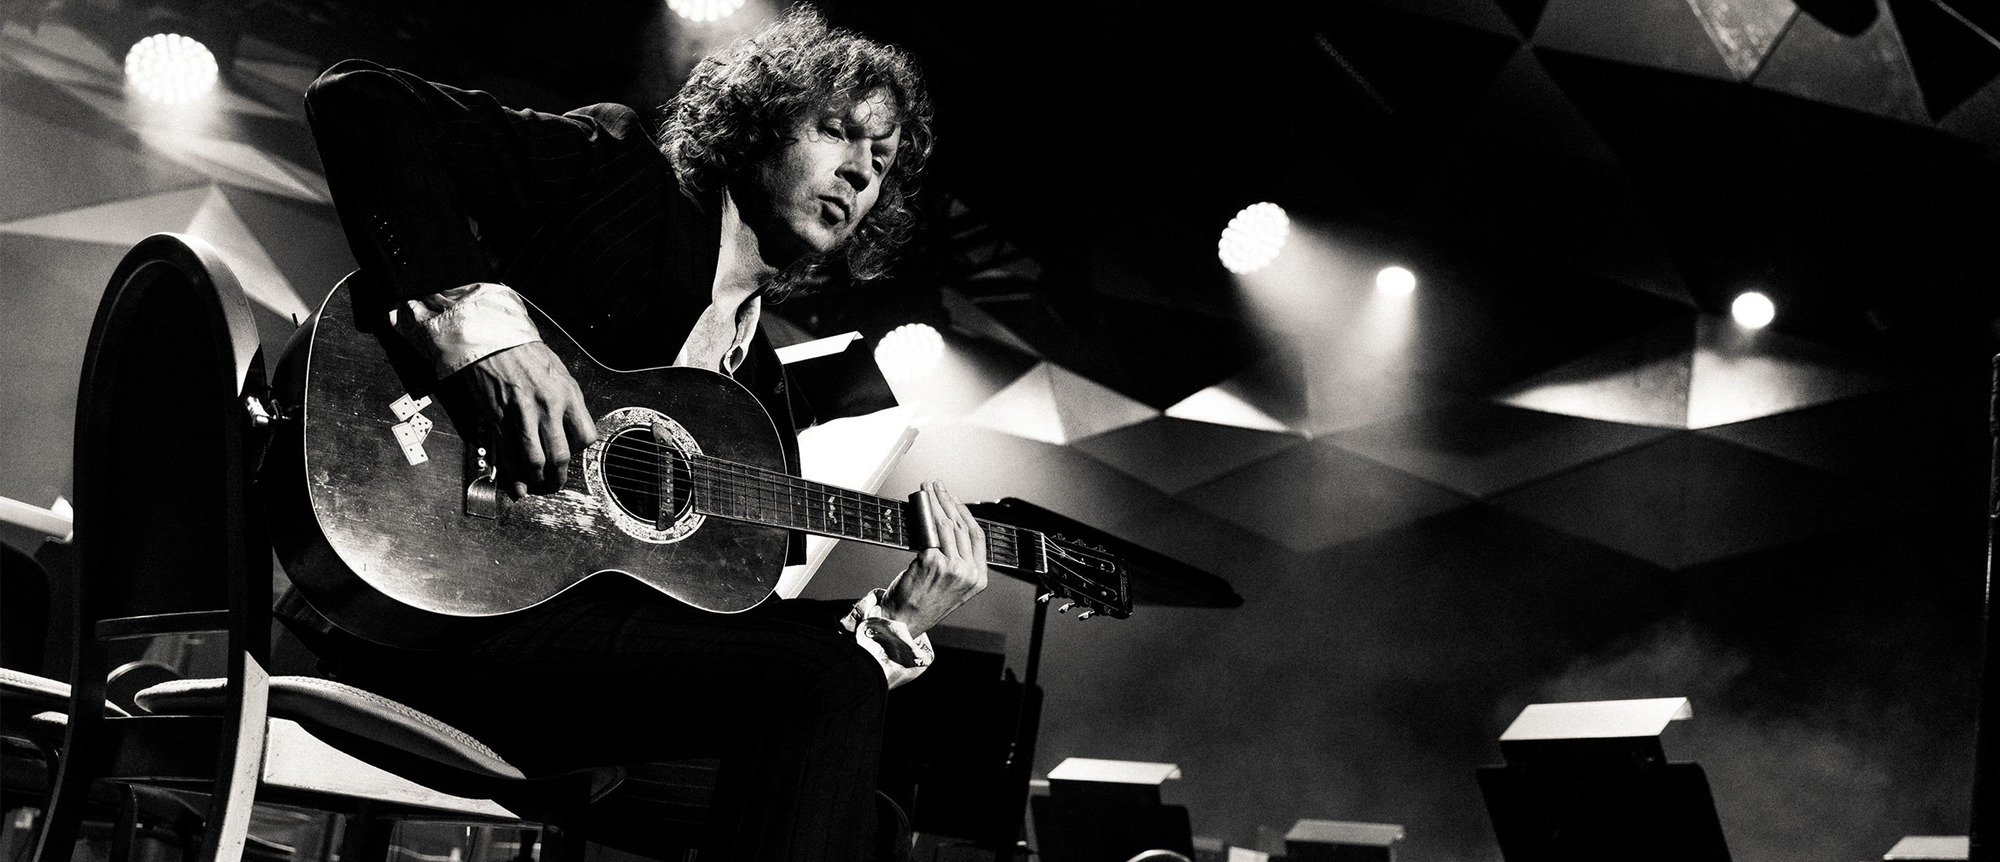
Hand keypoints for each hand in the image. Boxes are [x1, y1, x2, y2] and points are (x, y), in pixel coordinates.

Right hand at [456, 342, 596, 498]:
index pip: (585, 436)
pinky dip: (514, 476)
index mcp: (567, 393)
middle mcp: (548, 406)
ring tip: (537, 485)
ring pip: (536, 461)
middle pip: (561, 455)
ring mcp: (523, 415)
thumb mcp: (557, 372)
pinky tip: (518, 486)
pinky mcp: (499, 419)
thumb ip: (565, 400)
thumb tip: (567, 427)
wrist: (492, 338)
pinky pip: (509, 454)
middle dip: (558, 477)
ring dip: (538, 480)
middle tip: (555, 483)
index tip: (571, 455)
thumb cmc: (523, 351)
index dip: (578, 452)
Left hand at [881, 481, 987, 636]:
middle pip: (962, 527)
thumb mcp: (950, 585)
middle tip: (937, 486)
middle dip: (948, 501)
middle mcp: (969, 573)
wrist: (902, 623)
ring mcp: (952, 568)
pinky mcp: (933, 563)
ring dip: (935, 502)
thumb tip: (945, 525)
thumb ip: (957, 561)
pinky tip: (918, 505)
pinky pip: (929, 532)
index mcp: (978, 579)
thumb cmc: (921, 604)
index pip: (978, 537)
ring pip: (946, 525)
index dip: (965, 513)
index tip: (953, 499)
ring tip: (926, 489)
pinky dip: (923, 515)